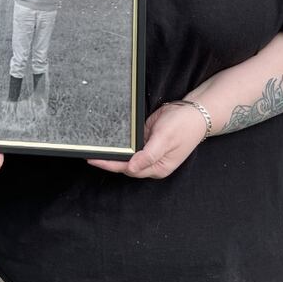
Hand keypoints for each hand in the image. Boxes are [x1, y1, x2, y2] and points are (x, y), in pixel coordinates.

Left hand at [86, 101, 205, 178]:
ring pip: (127, 157)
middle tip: (88, 154)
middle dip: (108, 161)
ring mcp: (149, 153)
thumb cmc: (183, 126)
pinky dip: (121, 145)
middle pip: (125, 165)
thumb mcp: (165, 139)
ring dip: (113, 154)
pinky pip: (131, 146)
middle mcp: (152, 164)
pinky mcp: (147, 142)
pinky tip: (110, 142)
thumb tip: (131, 168)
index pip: (128, 169)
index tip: (94, 160)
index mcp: (158, 168)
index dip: (110, 165)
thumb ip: (148, 155)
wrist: (194, 112)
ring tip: (94, 149)